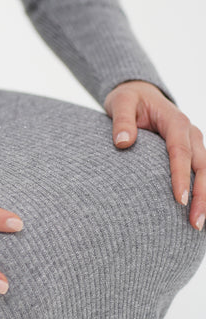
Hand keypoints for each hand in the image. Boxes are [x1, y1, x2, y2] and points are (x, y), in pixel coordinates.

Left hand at [103, 79, 205, 231]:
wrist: (139, 93)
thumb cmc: (129, 99)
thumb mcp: (120, 102)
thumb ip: (121, 121)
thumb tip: (122, 143)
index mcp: (175, 121)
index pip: (180, 152)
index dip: (181, 176)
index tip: (179, 200)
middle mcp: (190, 133)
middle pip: (202, 166)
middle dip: (201, 195)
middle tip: (194, 223)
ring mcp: (194, 143)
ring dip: (205, 198)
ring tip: (197, 225)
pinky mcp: (192, 151)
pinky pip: (201, 172)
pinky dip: (202, 191)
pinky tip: (198, 212)